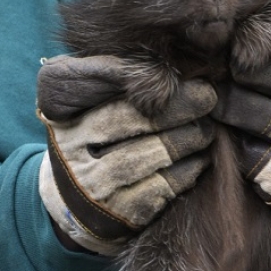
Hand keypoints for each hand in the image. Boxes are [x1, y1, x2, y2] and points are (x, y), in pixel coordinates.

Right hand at [36, 55, 216, 255]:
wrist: (69, 200)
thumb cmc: (92, 132)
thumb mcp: (90, 97)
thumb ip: (119, 74)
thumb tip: (180, 56)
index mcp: (62, 104)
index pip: (106, 78)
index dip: (146, 76)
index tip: (181, 73)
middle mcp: (69, 142)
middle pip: (134, 118)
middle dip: (181, 106)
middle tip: (208, 97)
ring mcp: (90, 183)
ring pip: (154, 153)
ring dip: (191, 138)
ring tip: (207, 128)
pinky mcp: (115, 214)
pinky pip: (164, 187)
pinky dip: (189, 169)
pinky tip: (199, 158)